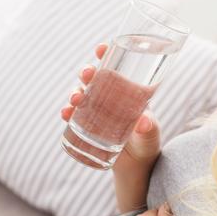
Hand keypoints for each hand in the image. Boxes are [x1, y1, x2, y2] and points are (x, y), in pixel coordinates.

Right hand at [60, 42, 161, 172]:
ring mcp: (97, 110)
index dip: (107, 54)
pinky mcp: (87, 125)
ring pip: (82, 93)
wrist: (136, 167)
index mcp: (128, 91)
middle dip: (87, 72)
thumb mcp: (150, 135)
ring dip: (75, 91)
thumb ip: (149, 128)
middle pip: (95, 77)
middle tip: (87, 74)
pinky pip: (74, 115)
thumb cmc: (147, 144)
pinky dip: (67, 112)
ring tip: (75, 99)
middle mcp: (110, 97)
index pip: (117, 67)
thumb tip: (144, 122)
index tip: (101, 48)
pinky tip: (66, 113)